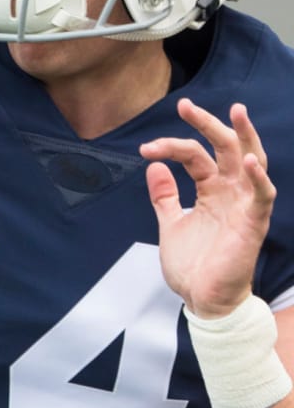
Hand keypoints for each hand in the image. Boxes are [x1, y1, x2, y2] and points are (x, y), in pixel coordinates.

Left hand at [140, 99, 275, 318]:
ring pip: (251, 162)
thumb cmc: (193, 265)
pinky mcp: (252, 225)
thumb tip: (154, 166)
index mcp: (211, 190)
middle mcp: (230, 193)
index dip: (170, 147)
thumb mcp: (170, 223)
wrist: (202, 301)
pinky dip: (258, 178)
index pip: (195, 155)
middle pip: (225, 148)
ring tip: (236, 112)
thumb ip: (164, 196)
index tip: (145, 149)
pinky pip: (262, 197)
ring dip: (244, 137)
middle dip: (208, 124)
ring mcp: (243, 206)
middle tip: (185, 105)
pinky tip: (249, 161)